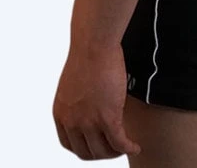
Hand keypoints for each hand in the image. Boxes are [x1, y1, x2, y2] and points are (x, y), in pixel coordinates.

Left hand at [53, 44, 141, 159]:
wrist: (93, 44)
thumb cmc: (86, 54)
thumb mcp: (73, 83)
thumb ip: (77, 100)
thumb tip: (90, 103)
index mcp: (61, 113)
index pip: (69, 144)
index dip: (85, 148)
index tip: (97, 143)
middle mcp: (72, 122)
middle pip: (87, 152)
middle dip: (102, 153)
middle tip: (114, 146)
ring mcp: (89, 122)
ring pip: (104, 151)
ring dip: (116, 152)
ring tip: (126, 146)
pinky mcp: (108, 118)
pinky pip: (120, 143)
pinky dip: (129, 148)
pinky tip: (136, 147)